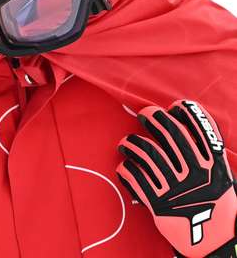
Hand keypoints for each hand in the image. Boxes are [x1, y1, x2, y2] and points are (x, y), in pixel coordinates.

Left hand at [117, 99, 236, 257]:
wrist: (212, 241)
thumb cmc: (213, 202)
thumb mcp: (220, 177)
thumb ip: (207, 154)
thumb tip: (185, 121)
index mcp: (214, 166)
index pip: (200, 129)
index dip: (185, 112)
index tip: (174, 106)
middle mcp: (195, 174)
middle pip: (169, 133)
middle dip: (154, 117)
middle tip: (145, 114)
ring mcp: (176, 188)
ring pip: (146, 151)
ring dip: (132, 142)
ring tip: (128, 141)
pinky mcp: (157, 203)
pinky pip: (134, 176)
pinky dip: (126, 168)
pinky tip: (126, 164)